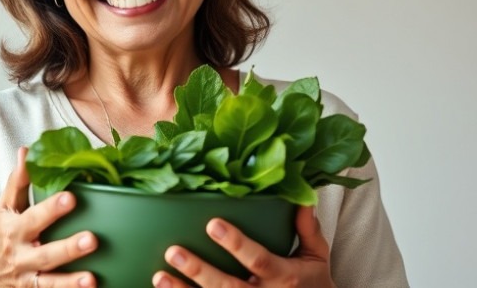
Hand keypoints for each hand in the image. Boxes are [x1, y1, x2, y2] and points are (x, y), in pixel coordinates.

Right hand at [0, 147, 97, 287]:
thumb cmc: (3, 235)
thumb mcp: (6, 208)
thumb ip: (18, 181)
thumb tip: (27, 149)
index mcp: (14, 228)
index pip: (32, 215)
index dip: (51, 207)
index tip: (71, 197)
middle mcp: (21, 254)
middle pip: (45, 253)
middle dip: (68, 247)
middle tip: (92, 239)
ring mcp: (29, 277)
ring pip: (50, 280)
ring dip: (71, 280)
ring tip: (92, 278)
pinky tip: (91, 287)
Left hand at [151, 206, 334, 287]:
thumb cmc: (313, 283)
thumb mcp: (316, 256)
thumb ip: (307, 228)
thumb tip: (300, 197)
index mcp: (284, 276)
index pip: (258, 259)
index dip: (236, 244)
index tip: (213, 224)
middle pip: (229, 287)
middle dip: (200, 271)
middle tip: (174, 251)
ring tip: (159, 276)